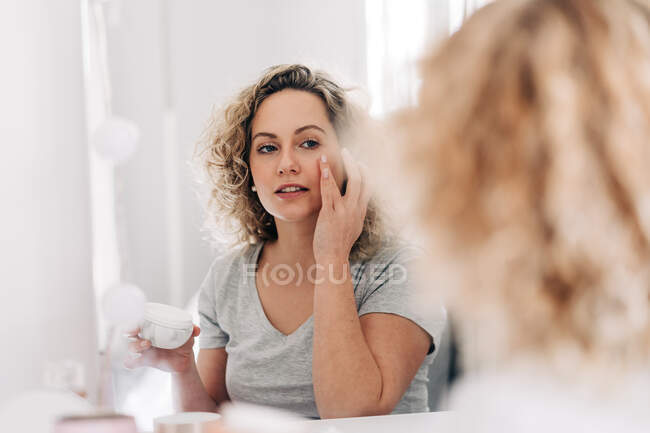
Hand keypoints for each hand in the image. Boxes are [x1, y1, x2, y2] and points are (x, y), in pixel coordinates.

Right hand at [123, 325, 199, 373]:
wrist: (183, 357)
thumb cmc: (183, 340)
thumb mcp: (188, 334)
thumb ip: (192, 329)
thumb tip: (196, 330)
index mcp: (154, 325)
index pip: (140, 319)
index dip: (135, 319)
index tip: (137, 322)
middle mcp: (145, 335)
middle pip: (131, 331)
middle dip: (132, 331)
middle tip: (146, 338)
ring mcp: (144, 348)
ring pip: (131, 346)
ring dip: (136, 346)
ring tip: (147, 345)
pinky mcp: (145, 360)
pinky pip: (131, 361)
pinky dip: (130, 362)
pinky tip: (131, 363)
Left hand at [313, 148, 370, 263]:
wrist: (333, 259)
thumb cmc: (338, 246)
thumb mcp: (351, 229)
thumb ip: (352, 216)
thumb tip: (352, 208)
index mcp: (360, 212)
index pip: (369, 187)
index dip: (366, 173)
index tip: (360, 163)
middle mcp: (356, 209)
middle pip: (362, 181)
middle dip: (356, 164)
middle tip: (347, 153)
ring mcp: (345, 211)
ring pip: (351, 182)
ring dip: (346, 165)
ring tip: (336, 154)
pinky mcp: (331, 214)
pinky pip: (330, 191)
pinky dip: (327, 176)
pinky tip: (324, 166)